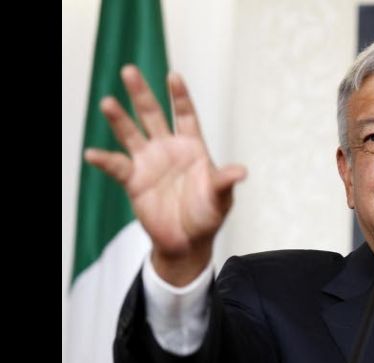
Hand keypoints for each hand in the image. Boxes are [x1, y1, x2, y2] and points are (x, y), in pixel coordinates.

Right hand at [85, 65, 245, 283]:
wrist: (188, 241)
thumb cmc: (208, 216)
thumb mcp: (221, 199)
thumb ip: (225, 182)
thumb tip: (242, 171)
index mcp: (192, 147)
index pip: (185, 115)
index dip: (180, 96)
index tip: (174, 77)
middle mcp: (168, 149)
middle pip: (153, 115)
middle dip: (141, 94)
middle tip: (129, 71)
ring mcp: (149, 163)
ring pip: (131, 134)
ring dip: (119, 119)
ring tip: (107, 103)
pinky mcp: (134, 181)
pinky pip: (116, 167)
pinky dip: (104, 160)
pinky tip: (93, 154)